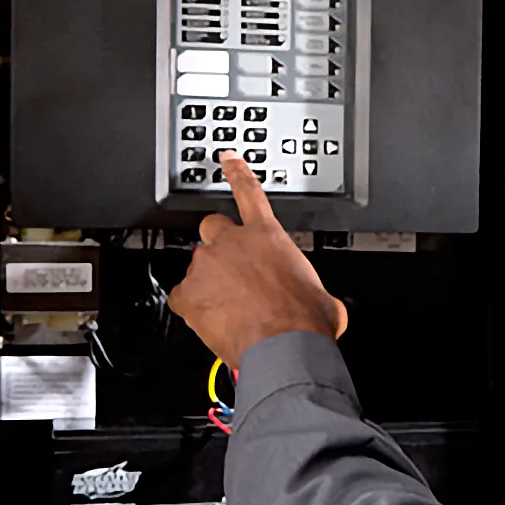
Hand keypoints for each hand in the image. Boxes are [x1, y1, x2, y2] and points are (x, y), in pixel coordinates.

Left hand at [168, 152, 347, 367]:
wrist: (285, 346)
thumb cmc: (306, 320)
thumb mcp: (322, 294)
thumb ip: (310, 285)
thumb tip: (321, 302)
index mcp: (268, 236)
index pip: (249, 192)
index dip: (236, 172)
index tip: (227, 158)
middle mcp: (233, 244)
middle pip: (212, 228)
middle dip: (220, 244)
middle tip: (233, 269)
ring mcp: (207, 267)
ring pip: (199, 266)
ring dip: (211, 282)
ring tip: (231, 308)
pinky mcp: (188, 293)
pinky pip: (183, 296)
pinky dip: (195, 307)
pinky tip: (213, 320)